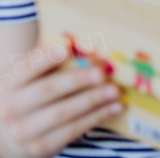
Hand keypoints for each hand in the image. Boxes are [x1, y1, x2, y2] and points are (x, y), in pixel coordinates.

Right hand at [0, 42, 121, 157]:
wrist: (14, 132)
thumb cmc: (32, 92)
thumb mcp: (33, 75)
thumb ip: (55, 62)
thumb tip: (90, 50)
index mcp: (9, 82)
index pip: (26, 68)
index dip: (45, 58)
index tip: (66, 48)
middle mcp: (11, 107)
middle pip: (47, 90)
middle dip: (76, 80)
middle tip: (101, 73)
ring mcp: (24, 130)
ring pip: (63, 113)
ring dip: (92, 100)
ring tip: (115, 91)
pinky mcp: (41, 146)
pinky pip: (73, 130)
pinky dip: (97, 117)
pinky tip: (115, 106)